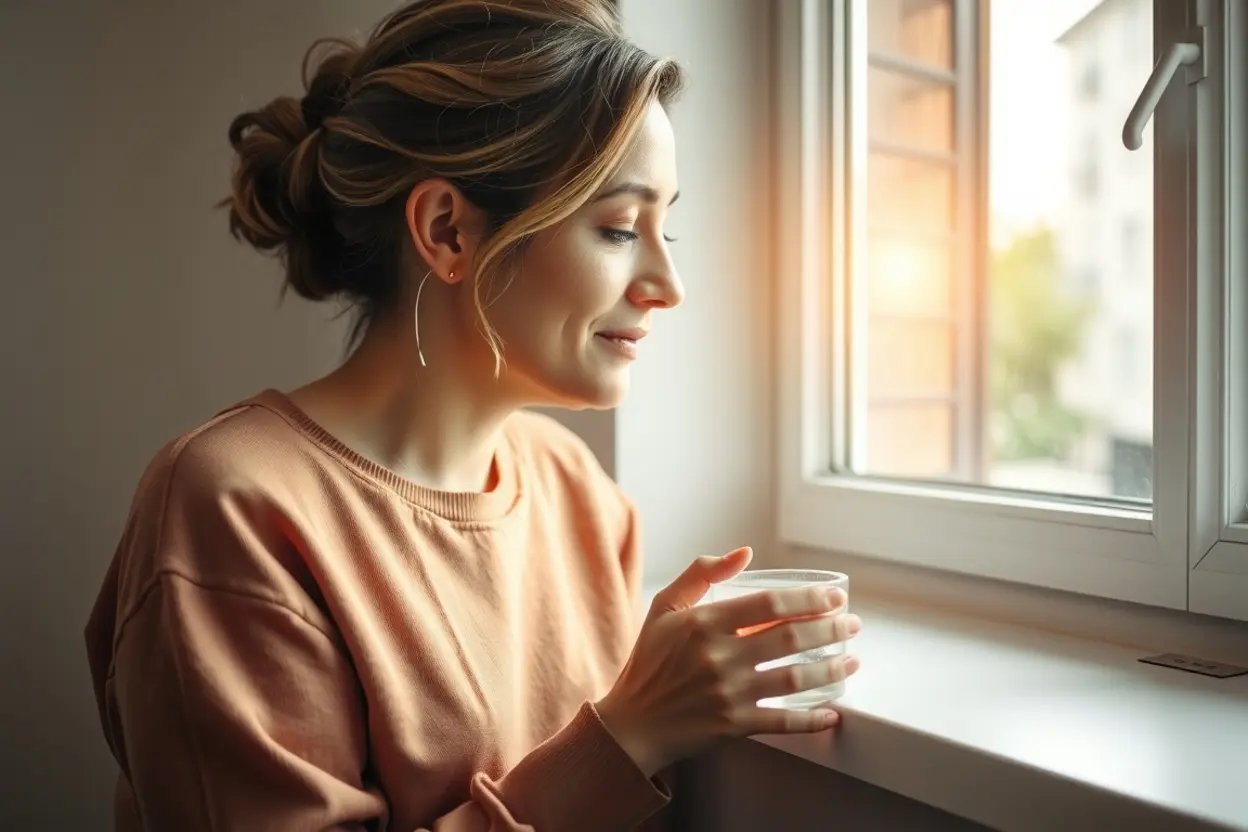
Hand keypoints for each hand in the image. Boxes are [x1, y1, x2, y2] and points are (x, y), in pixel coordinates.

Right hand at [595, 547, 860, 776]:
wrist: (632, 724)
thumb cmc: (650, 661)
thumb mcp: (665, 607)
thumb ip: (700, 573)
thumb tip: (745, 552)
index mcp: (703, 622)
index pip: (770, 604)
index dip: (810, 598)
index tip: (835, 596)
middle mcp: (719, 657)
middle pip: (791, 637)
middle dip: (831, 628)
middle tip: (852, 625)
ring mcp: (728, 694)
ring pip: (795, 678)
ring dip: (832, 668)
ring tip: (853, 660)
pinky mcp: (733, 727)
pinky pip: (782, 722)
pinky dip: (812, 719)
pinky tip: (834, 712)